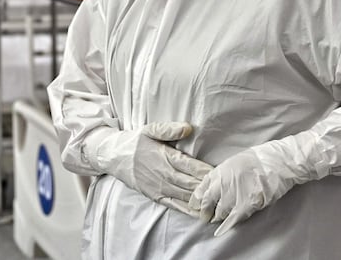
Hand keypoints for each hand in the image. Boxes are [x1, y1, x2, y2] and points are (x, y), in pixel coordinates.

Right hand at [89, 121, 212, 216]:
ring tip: (220, 204)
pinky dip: (189, 210)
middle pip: (191, 183)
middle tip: (226, 190)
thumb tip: (188, 128)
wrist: (114, 157)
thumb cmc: (135, 142)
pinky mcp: (156, 197)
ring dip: (202, 200)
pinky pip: (176, 205)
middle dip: (209, 187)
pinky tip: (202, 213)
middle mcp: (164, 174)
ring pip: (186, 196)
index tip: (221, 173)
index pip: (190, 165)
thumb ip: (169, 129)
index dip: (206, 171)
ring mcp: (160, 188)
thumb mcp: (150, 129)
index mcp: (165, 157)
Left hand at [189, 145, 297, 235]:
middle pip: (208, 204)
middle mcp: (222, 184)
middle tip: (205, 217)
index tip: (195, 206)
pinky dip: (226, 226)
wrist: (277, 161)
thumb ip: (223, 175)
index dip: (197, 200)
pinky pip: (232, 219)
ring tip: (218, 219)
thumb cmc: (259, 159)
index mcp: (219, 171)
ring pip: (220, 213)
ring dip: (219, 217)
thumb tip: (216, 186)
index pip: (201, 189)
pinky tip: (221, 231)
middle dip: (205, 212)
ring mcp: (233, 195)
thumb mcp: (234, 161)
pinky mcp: (245, 205)